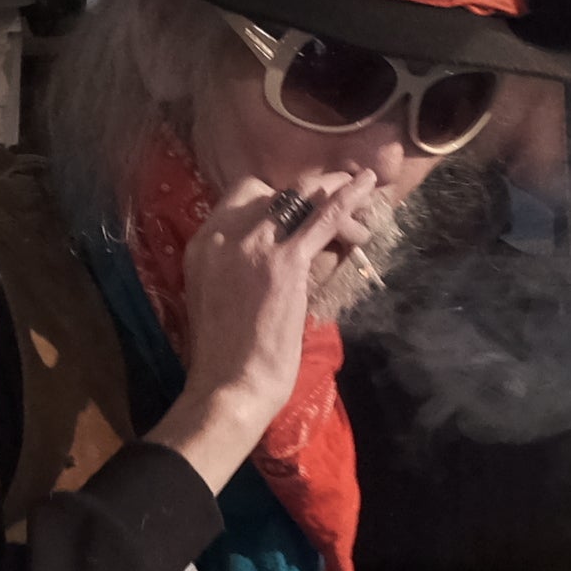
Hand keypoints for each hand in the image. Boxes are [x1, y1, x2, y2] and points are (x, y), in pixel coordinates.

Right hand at [151, 171, 380, 472]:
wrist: (230, 385)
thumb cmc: (226, 354)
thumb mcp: (217, 293)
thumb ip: (235, 264)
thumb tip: (272, 250)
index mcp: (203, 243)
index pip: (242, 194)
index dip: (274, 196)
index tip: (297, 208)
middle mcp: (224, 234)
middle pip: (272, 189)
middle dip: (307, 191)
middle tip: (335, 195)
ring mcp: (254, 245)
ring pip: (301, 196)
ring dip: (333, 192)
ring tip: (360, 190)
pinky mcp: (286, 262)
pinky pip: (323, 217)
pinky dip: (348, 199)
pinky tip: (366, 185)